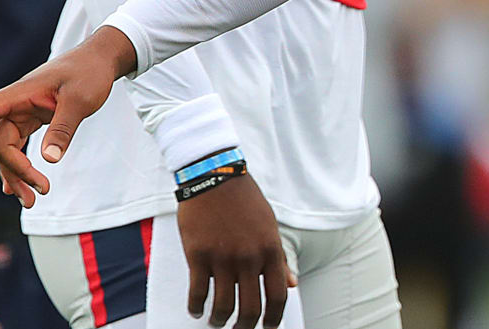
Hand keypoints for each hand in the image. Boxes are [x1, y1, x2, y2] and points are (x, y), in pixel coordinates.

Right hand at [0, 26, 135, 205]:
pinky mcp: (32, 120)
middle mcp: (16, 104)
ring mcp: (23, 113)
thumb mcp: (81, 100)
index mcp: (21, 93)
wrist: (101, 60)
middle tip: (41, 191)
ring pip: (8, 150)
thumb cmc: (90, 73)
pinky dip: (20, 166)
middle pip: (1, 144)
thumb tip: (49, 159)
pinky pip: (18, 147)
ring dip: (17, 174)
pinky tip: (19, 187)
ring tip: (32, 200)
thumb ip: (63, 129)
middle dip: (15, 170)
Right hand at [177, 174, 295, 327]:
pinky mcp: (198, 255)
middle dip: (245, 327)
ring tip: (217, 321)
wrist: (215, 176)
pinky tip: (196, 310)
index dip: (274, 319)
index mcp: (270, 250)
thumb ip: (279, 257)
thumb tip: (292, 284)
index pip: (278, 296)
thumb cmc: (244, 200)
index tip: (268, 327)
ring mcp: (223, 258)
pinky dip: (196, 308)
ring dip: (219, 320)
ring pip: (223, 307)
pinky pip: (197, 294)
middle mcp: (249, 258)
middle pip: (250, 309)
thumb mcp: (270, 226)